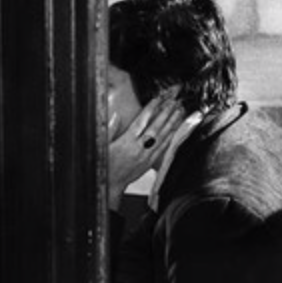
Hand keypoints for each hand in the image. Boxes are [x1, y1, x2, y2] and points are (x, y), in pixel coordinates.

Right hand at [108, 93, 183, 209]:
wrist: (110, 183)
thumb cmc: (106, 164)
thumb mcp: (102, 145)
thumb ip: (110, 129)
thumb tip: (116, 116)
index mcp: (126, 142)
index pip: (140, 122)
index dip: (150, 109)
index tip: (157, 100)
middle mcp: (138, 148)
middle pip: (155, 128)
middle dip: (165, 114)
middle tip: (174, 103)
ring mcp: (145, 156)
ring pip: (161, 137)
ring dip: (171, 124)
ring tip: (179, 112)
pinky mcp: (149, 162)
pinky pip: (162, 149)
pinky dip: (170, 138)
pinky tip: (175, 130)